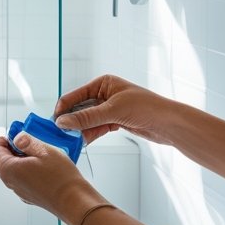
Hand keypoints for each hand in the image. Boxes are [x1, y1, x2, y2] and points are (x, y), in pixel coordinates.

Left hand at [0, 132, 98, 224]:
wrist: (74, 201)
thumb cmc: (60, 177)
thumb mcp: (43, 150)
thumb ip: (26, 141)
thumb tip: (17, 138)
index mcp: (9, 169)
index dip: (3, 139)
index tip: (14, 133)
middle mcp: (11, 182)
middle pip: (3, 160)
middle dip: (12, 148)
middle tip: (26, 140)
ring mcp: (20, 191)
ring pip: (14, 170)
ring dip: (21, 159)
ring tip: (37, 151)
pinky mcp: (30, 196)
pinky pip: (23, 179)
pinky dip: (28, 169)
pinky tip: (43, 165)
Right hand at [53, 74, 180, 146]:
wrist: (170, 124)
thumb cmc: (147, 108)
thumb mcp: (113, 111)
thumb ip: (87, 117)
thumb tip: (63, 122)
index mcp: (104, 83)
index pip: (76, 95)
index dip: (64, 108)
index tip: (54, 122)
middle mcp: (105, 94)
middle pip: (80, 108)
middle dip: (71, 121)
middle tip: (59, 134)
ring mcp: (110, 109)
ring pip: (88, 120)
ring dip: (80, 130)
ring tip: (69, 140)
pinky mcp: (116, 122)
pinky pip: (97, 128)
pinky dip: (89, 134)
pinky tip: (81, 142)